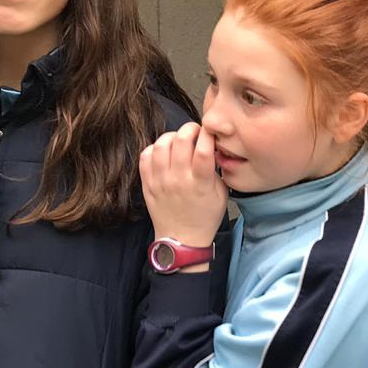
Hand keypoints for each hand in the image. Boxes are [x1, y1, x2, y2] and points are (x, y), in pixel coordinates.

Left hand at [140, 122, 227, 254]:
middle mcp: (179, 180)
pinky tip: (163, 152)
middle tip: (195, 132)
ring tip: (178, 141)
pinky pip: (145, 156)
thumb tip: (211, 148)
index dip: (208, 134)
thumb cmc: (205, 217)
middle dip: (190, 128)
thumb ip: (216, 170)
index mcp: (200, 183)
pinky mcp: (147, 184)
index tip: (210, 131)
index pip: (203, 149)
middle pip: (181, 140)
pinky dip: (154, 148)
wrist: (182, 239)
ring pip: (161, 144)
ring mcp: (160, 181)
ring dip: (172, 136)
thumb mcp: (221, 193)